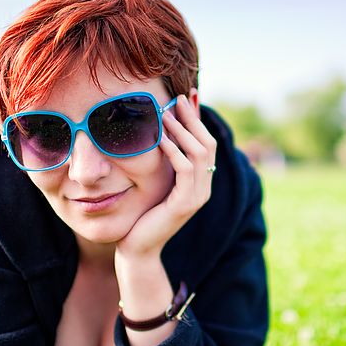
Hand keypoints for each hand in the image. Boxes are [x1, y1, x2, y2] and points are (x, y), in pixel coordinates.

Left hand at [115, 94, 216, 258]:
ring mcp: (197, 197)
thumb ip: (162, 162)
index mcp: (200, 182)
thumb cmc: (142, 214)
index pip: (207, 143)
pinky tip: (159, 137)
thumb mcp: (155, 182)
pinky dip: (173, 150)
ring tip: (166, 113)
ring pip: (199, 154)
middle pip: (208, 144)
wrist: (138, 248)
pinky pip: (185, 169)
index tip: (187, 96)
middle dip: (193, 119)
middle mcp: (204, 188)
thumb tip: (161, 132)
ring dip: (183, 130)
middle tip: (178, 98)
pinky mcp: (185, 204)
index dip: (199, 119)